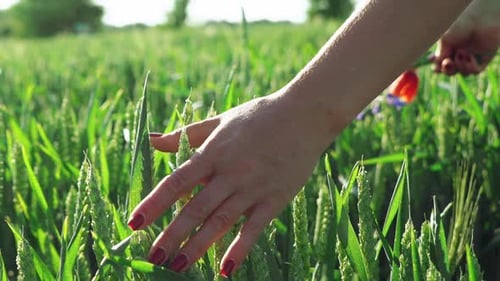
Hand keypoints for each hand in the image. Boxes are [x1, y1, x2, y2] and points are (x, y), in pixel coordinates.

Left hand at [128, 92, 334, 275]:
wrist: (305, 115)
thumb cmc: (259, 116)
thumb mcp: (220, 120)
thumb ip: (185, 134)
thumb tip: (151, 140)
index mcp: (214, 152)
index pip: (177, 182)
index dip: (155, 203)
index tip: (135, 222)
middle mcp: (230, 173)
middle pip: (196, 208)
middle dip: (172, 234)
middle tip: (153, 257)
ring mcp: (253, 188)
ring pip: (221, 222)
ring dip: (198, 246)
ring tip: (178, 267)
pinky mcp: (275, 199)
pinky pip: (254, 228)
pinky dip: (240, 249)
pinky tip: (226, 270)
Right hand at [432, 0, 499, 74]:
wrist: (480, 20)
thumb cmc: (460, 26)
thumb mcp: (444, 41)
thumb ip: (439, 56)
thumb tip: (436, 69)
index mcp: (450, 49)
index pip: (441, 65)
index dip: (437, 68)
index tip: (434, 65)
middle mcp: (461, 54)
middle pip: (451, 72)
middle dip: (447, 70)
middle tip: (448, 62)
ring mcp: (472, 57)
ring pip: (463, 73)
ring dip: (459, 67)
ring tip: (461, 53)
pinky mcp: (484, 59)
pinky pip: (475, 71)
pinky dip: (469, 66)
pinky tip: (469, 56)